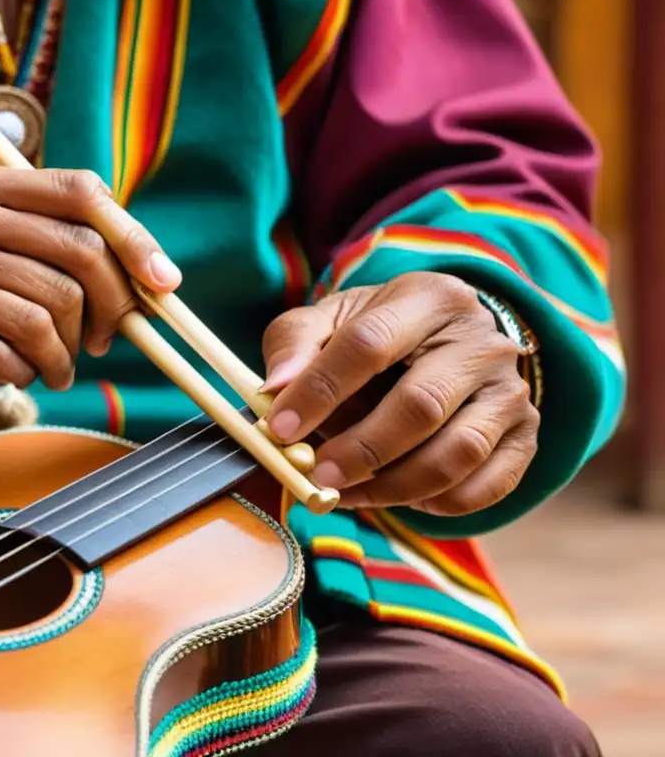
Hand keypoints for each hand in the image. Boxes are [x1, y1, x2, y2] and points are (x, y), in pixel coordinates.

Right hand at [0, 161, 179, 392]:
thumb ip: (33, 229)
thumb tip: (131, 273)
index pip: (79, 193)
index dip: (134, 239)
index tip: (163, 282)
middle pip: (77, 258)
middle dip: (111, 308)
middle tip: (106, 338)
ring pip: (47, 314)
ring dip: (68, 352)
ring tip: (59, 365)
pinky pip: (7, 354)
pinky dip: (29, 371)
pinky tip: (22, 373)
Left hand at [261, 272, 538, 515]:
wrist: (449, 341)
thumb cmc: (378, 334)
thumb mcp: (332, 320)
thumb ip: (295, 344)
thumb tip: (274, 389)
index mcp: (428, 298)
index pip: (369, 342)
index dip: (319, 390)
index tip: (280, 430)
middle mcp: (481, 340)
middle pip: (419, 405)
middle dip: (360, 449)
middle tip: (316, 474)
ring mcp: (510, 389)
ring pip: (456, 453)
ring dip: (393, 486)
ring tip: (346, 493)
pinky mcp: (526, 434)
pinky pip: (487, 485)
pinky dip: (438, 504)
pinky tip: (400, 495)